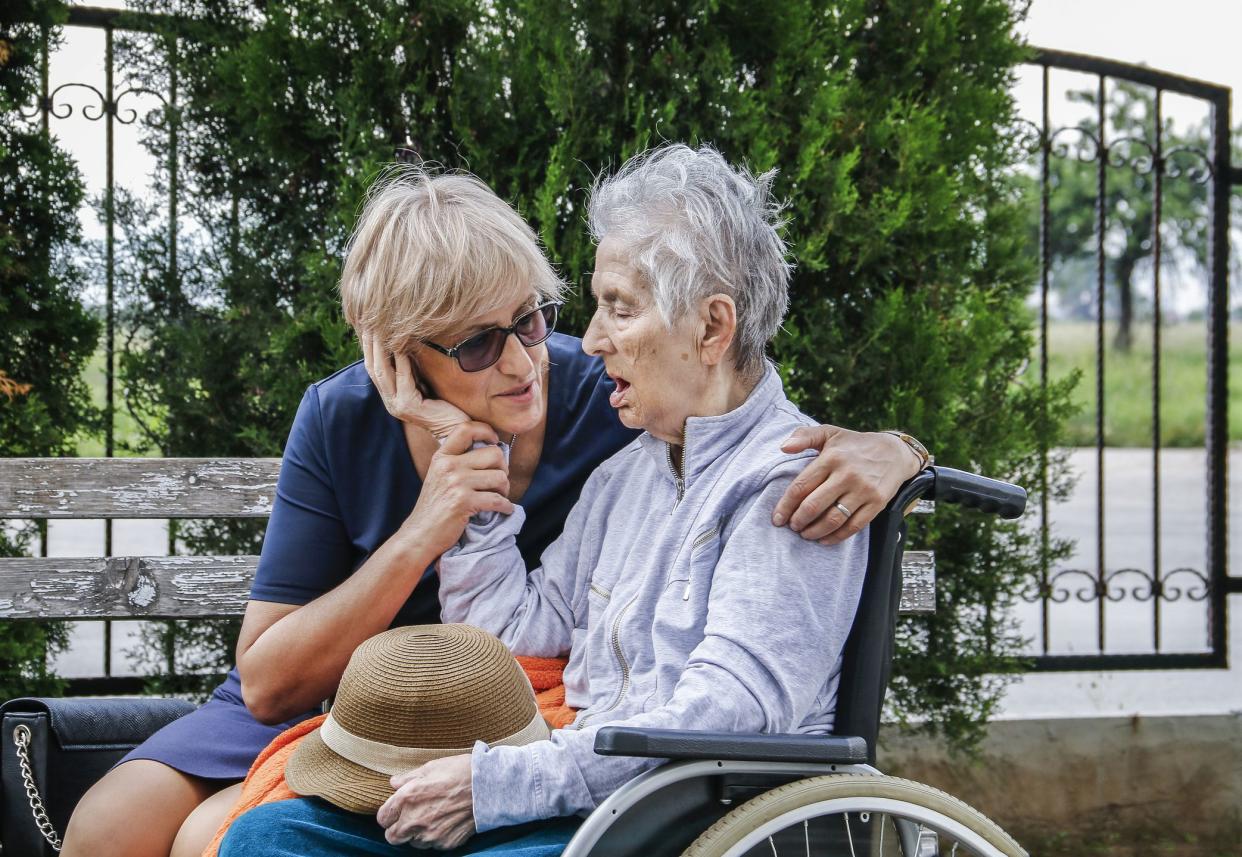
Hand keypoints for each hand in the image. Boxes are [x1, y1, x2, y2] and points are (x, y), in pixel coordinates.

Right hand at [363, 331, 469, 438]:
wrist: (456, 430)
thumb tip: (405, 343)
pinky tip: (401, 345)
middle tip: (370, 321)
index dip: (368, 347)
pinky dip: (401, 360)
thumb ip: (410, 370)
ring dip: (380, 348)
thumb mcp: (422, 384)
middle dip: (370, 344)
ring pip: (383, 372)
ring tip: (381, 328)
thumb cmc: (444, 406)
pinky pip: (403, 378)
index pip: (374, 368)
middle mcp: (390, 401)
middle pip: (373, 368)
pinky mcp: (409, 406)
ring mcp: (397, 405)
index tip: (368, 325)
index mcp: (391, 396)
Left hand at [377, 754, 475, 849]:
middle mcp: (414, 821)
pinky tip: (446, 822)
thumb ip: (408, 778)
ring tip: (432, 818)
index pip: (383, 818)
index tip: (397, 810)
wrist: (488, 786)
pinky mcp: (445, 843)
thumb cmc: (460, 772)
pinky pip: (433, 845)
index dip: (389, 814)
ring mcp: (430, 835)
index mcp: (407, 799)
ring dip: (417, 834)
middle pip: (392, 837)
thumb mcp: (431, 767)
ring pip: (413, 843)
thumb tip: (394, 783)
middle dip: (398, 828)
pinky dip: (436, 837)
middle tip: (410, 818)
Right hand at [400, 422, 514, 555]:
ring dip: (505, 490)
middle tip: (499, 482)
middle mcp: (448, 466)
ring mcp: (456, 483)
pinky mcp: (464, 502)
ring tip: (499, 497)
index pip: (466, 429)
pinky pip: (498, 499)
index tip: (495, 441)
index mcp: (442, 457)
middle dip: (503, 469)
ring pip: (500, 477)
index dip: (486, 431)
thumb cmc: (434, 508)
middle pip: (494, 453)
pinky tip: (504, 510)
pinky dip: (506, 506)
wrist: (420, 535)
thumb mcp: (439, 477)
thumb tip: (492, 451)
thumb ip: (457, 462)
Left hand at [772, 426, 923, 543]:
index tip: (777, 519)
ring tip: (805, 534)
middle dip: (798, 521)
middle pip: (813, 505)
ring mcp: (863, 490)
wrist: (895, 452)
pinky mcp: (877, 503)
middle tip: (792, 527)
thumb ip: (804, 436)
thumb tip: (783, 447)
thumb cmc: (854, 445)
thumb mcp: (830, 433)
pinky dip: (836, 537)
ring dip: (814, 531)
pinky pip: (853, 526)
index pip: (801, 486)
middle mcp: (846, 474)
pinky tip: (824, 540)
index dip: (785, 506)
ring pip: (832, 519)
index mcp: (831, 458)